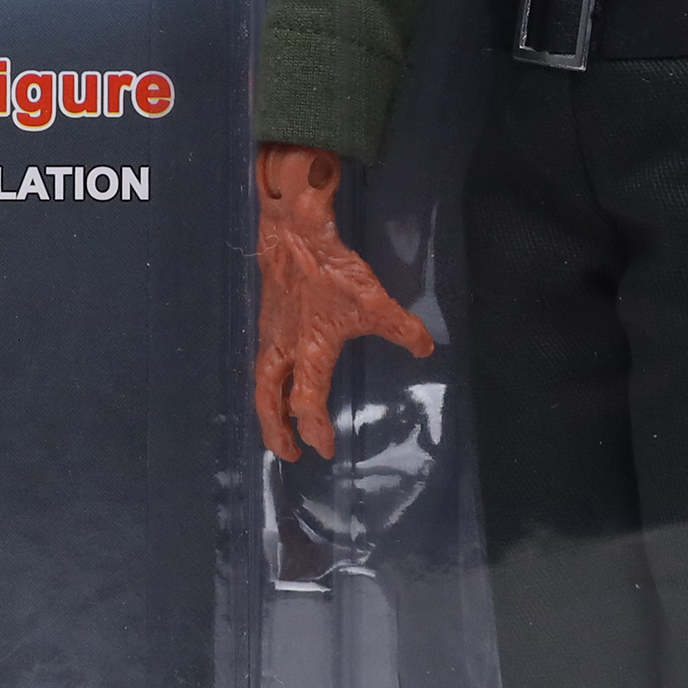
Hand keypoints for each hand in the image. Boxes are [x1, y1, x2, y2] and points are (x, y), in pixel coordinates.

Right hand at [254, 145, 435, 460]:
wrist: (294, 233)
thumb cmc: (333, 271)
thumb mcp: (374, 301)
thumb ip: (402, 328)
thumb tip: (425, 349)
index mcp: (310, 352)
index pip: (308, 403)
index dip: (316, 429)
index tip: (325, 449)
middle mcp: (284, 350)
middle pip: (269, 401)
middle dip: (276, 431)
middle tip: (288, 454)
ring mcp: (271, 334)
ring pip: (262, 382)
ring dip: (268, 409)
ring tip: (278, 424)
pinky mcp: (268, 319)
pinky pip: (263, 361)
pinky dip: (267, 383)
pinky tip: (278, 380)